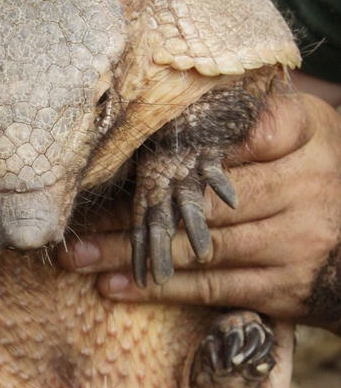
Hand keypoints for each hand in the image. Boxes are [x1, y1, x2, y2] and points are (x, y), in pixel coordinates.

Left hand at [58, 93, 340, 327]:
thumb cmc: (325, 177)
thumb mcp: (311, 133)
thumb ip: (260, 117)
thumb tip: (189, 98)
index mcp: (307, 139)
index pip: (243, 133)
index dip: (185, 146)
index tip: (127, 152)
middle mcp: (302, 188)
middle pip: (201, 199)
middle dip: (133, 210)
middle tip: (72, 221)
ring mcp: (292, 242)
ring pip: (196, 248)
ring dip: (131, 253)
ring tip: (76, 257)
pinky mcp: (281, 288)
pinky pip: (212, 288)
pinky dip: (160, 289)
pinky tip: (114, 288)